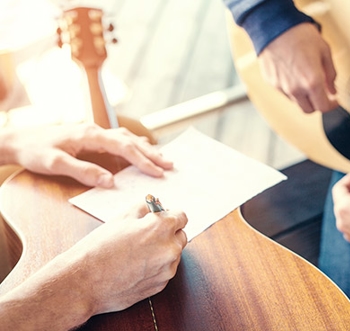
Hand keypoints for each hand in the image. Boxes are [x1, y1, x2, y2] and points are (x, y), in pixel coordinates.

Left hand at [4, 123, 172, 187]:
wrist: (18, 140)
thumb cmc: (35, 152)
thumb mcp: (55, 164)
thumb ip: (83, 171)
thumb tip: (110, 182)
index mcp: (90, 135)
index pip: (123, 147)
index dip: (142, 160)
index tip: (158, 172)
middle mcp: (96, 130)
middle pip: (131, 140)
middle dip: (152, 153)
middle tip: (171, 165)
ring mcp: (95, 132)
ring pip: (128, 138)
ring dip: (146, 149)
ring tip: (164, 159)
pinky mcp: (93, 137)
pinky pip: (120, 140)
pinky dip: (135, 146)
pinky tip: (142, 150)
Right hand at [69, 204, 187, 313]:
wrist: (84, 281)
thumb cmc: (100, 247)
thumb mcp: (122, 217)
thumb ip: (145, 208)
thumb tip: (156, 207)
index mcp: (162, 227)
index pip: (182, 216)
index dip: (170, 215)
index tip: (162, 217)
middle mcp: (170, 248)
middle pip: (180, 235)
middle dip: (168, 233)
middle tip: (148, 234)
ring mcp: (167, 269)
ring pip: (174, 254)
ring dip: (163, 251)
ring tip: (138, 252)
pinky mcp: (161, 285)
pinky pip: (165, 270)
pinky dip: (156, 267)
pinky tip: (136, 266)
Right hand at [259, 22, 337, 112]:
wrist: (275, 28)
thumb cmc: (299, 36)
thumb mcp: (324, 51)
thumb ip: (331, 74)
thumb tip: (333, 89)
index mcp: (312, 82)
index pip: (323, 107)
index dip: (331, 105)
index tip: (333, 101)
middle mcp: (296, 89)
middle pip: (309, 110)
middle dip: (317, 104)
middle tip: (322, 94)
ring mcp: (282, 88)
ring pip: (296, 102)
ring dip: (304, 97)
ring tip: (306, 80)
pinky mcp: (273, 84)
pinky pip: (285, 93)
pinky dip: (292, 89)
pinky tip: (294, 75)